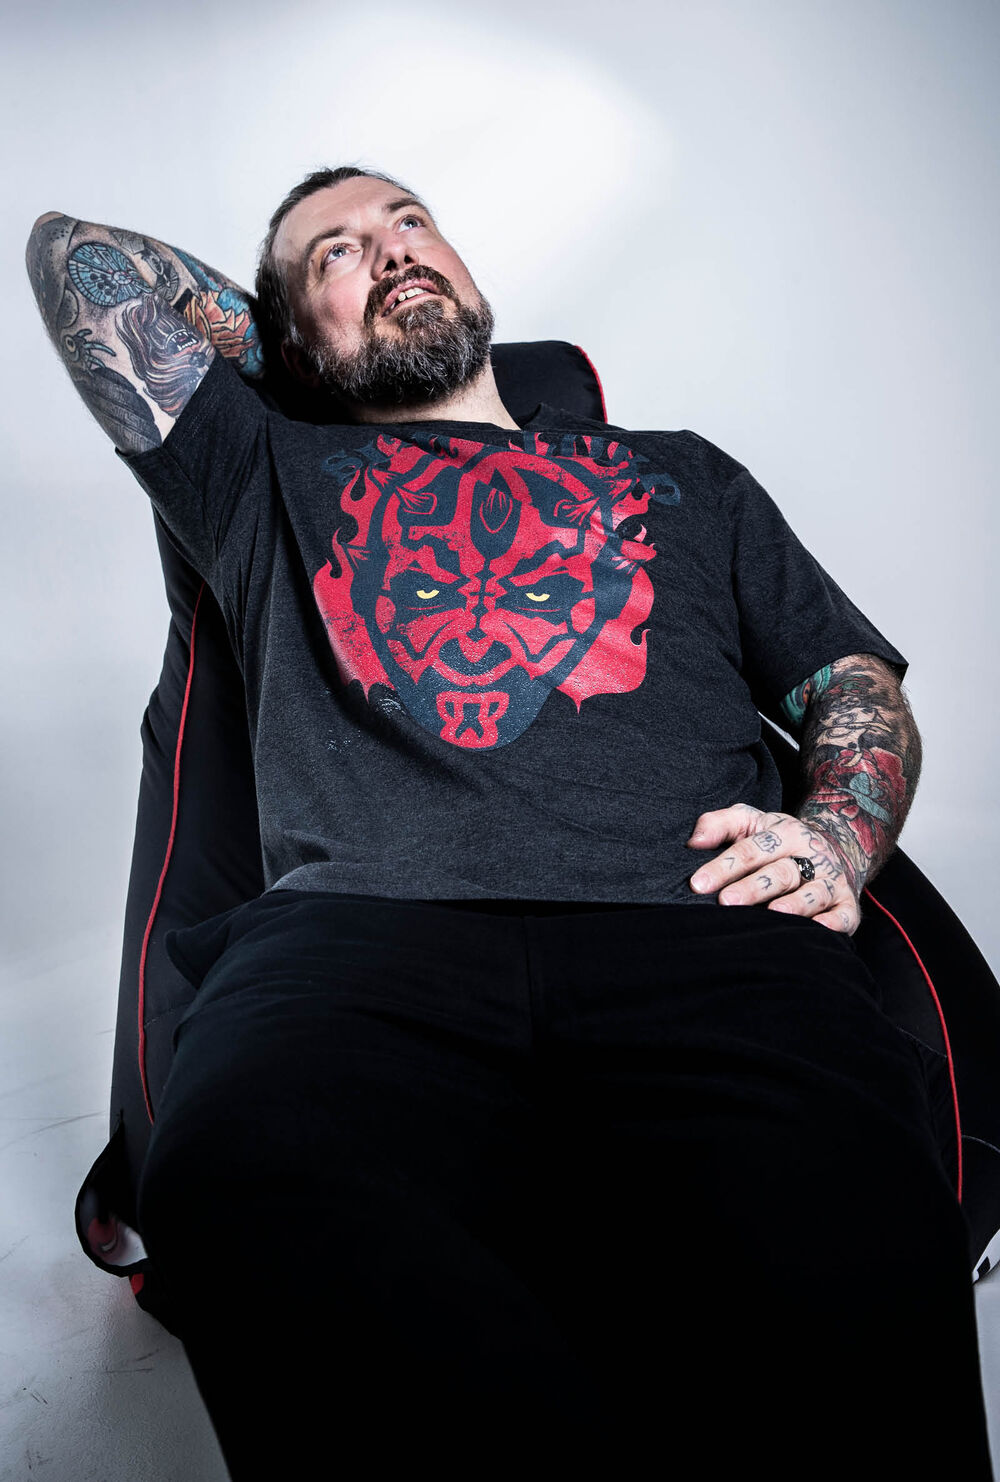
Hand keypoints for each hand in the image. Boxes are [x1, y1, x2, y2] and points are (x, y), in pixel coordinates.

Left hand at [686, 803, 860, 933]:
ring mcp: (831, 880)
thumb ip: (719, 824)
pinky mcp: (848, 904)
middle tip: (726, 901)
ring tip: (774, 913)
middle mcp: (810, 856)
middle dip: (753, 887)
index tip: (697, 883)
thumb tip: (694, 841)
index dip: (724, 866)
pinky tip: (819, 930)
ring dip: (795, 904)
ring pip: (813, 892)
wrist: (834, 848)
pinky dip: (834, 923)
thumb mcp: (751, 822)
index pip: (751, 849)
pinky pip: (844, 915)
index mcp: (784, 833)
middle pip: (780, 872)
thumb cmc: (777, 841)